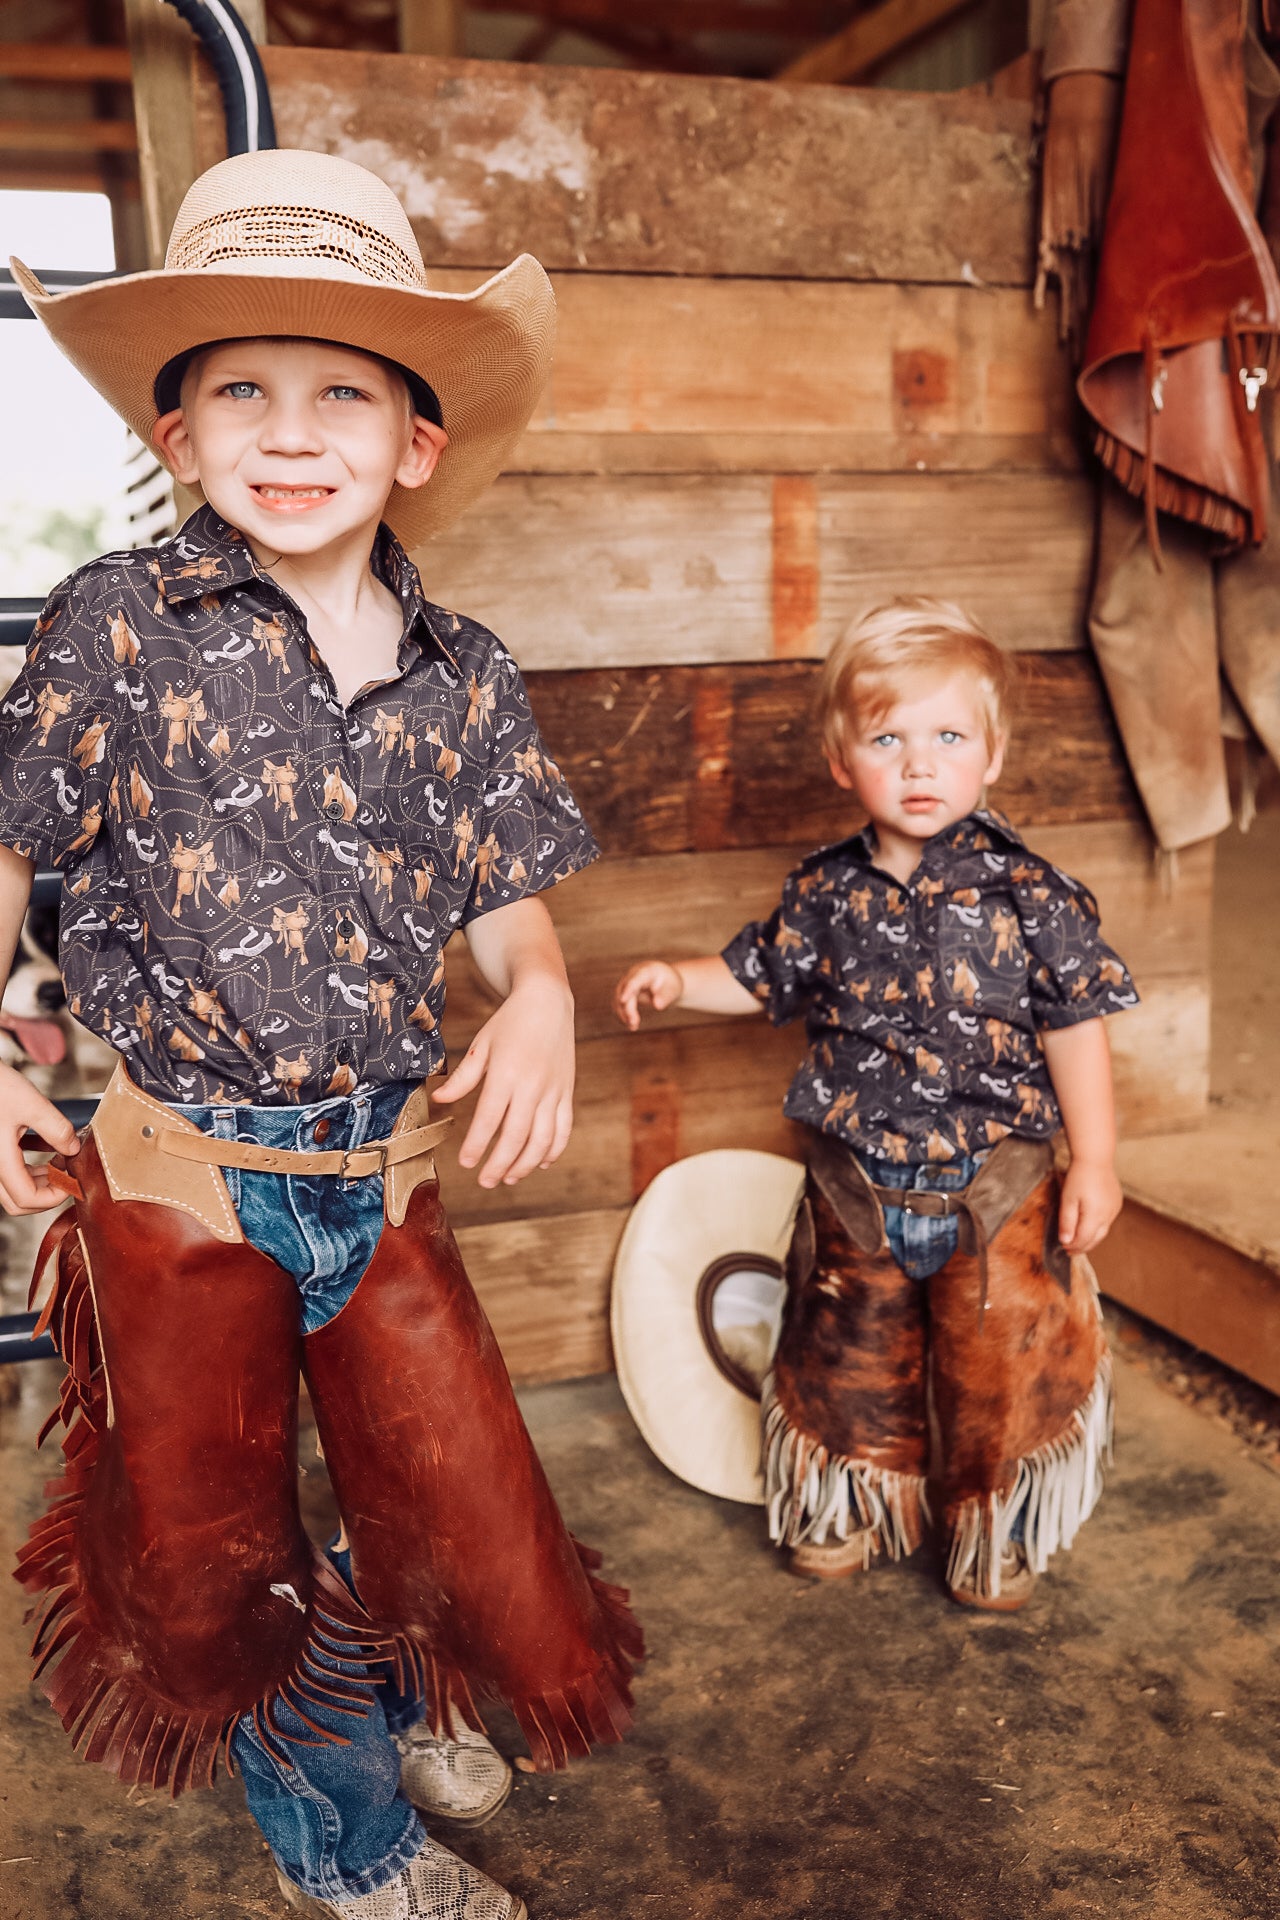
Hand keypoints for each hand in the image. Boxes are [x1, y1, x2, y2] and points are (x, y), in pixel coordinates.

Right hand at [0, 1060, 79, 1214]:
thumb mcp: (31, 1104)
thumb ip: (56, 1129)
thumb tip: (73, 1149)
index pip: (26, 1198)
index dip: (54, 1197)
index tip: (72, 1182)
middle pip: (17, 1202)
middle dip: (46, 1194)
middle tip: (67, 1176)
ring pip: (12, 1189)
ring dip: (38, 1182)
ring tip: (60, 1162)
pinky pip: (9, 1172)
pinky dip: (28, 1169)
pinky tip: (45, 1151)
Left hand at [433, 976, 574, 1187]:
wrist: (548, 1002)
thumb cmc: (510, 1023)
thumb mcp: (482, 1045)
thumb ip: (463, 1077)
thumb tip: (440, 1100)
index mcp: (506, 1073)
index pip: (489, 1119)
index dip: (477, 1145)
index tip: (466, 1163)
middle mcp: (532, 1085)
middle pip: (516, 1136)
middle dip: (499, 1164)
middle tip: (485, 1182)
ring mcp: (553, 1091)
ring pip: (543, 1139)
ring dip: (526, 1164)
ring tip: (509, 1178)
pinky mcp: (566, 1092)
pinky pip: (563, 1128)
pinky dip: (554, 1149)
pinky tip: (541, 1163)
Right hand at [614, 960, 682, 1031]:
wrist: (666, 982)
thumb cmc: (670, 984)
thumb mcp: (673, 990)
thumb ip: (666, 997)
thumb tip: (657, 1006)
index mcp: (647, 971)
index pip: (635, 979)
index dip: (628, 989)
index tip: (622, 1000)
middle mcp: (633, 975)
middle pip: (624, 990)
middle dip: (627, 1008)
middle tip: (634, 1023)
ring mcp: (627, 983)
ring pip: (618, 998)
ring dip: (623, 1013)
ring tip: (633, 1027)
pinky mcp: (624, 992)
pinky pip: (619, 1004)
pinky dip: (623, 1015)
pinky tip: (631, 1026)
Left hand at [1058, 1158, 1122, 1255]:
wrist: (1095, 1158)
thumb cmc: (1079, 1177)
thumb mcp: (1067, 1199)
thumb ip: (1067, 1222)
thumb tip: (1065, 1241)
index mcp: (1095, 1215)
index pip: (1084, 1239)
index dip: (1074, 1246)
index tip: (1064, 1249)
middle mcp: (1108, 1215)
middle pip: (1095, 1239)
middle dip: (1083, 1247)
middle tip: (1070, 1251)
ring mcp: (1114, 1209)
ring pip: (1103, 1231)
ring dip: (1091, 1238)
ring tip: (1079, 1241)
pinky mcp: (1117, 1203)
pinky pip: (1107, 1221)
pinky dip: (1098, 1228)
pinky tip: (1089, 1227)